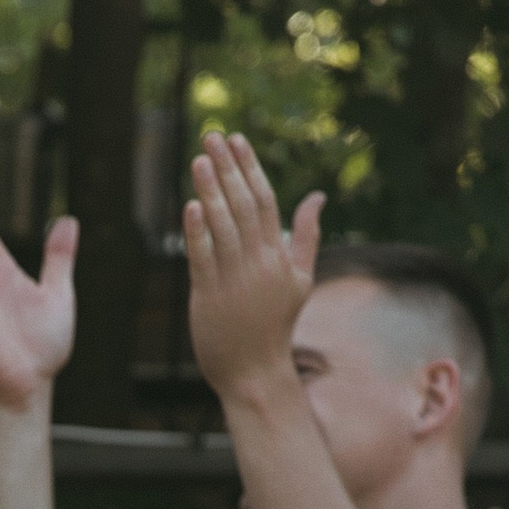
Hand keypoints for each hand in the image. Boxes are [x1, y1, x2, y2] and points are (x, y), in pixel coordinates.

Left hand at [184, 132, 323, 404]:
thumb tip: (318, 196)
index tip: (236, 140)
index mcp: (279, 257)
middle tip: (213, 136)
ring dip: (211, 191)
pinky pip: (203, 260)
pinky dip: (197, 233)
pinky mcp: (210, 297)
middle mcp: (258, 264)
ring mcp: (234, 281)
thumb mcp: (300, 280)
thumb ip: (307, 236)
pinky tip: (190, 206)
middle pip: (243, 206)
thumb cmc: (275, 325)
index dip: (249, 168)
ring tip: (199, 159)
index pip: (265, 202)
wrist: (256, 373)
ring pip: (223, 228)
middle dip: (227, 169)